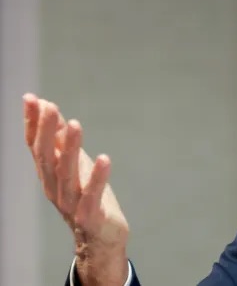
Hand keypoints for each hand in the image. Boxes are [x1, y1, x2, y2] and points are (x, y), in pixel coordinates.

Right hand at [23, 93, 129, 284]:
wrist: (100, 239)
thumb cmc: (87, 198)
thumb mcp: (75, 165)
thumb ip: (63, 141)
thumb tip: (51, 110)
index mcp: (49, 175)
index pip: (36, 146)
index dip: (32, 123)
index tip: (31, 99)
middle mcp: (54, 188)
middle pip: (47, 157)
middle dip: (47, 131)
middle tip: (49, 107)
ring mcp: (71, 203)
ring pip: (67, 174)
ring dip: (71, 149)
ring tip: (75, 125)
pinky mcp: (90, 215)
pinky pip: (92, 196)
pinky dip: (97, 178)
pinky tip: (105, 159)